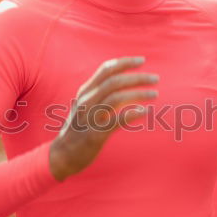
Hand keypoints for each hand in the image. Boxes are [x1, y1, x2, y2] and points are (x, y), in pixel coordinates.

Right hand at [49, 56, 158, 180]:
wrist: (61, 155)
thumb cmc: (78, 129)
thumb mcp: (84, 106)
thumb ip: (99, 93)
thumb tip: (122, 82)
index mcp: (85, 92)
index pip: (106, 69)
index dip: (125, 63)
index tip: (142, 60)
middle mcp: (86, 101)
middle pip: (114, 82)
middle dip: (137, 77)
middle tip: (155, 78)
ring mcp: (90, 118)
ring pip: (116, 98)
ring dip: (138, 94)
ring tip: (154, 94)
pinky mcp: (95, 134)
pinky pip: (116, 121)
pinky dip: (131, 114)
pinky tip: (144, 112)